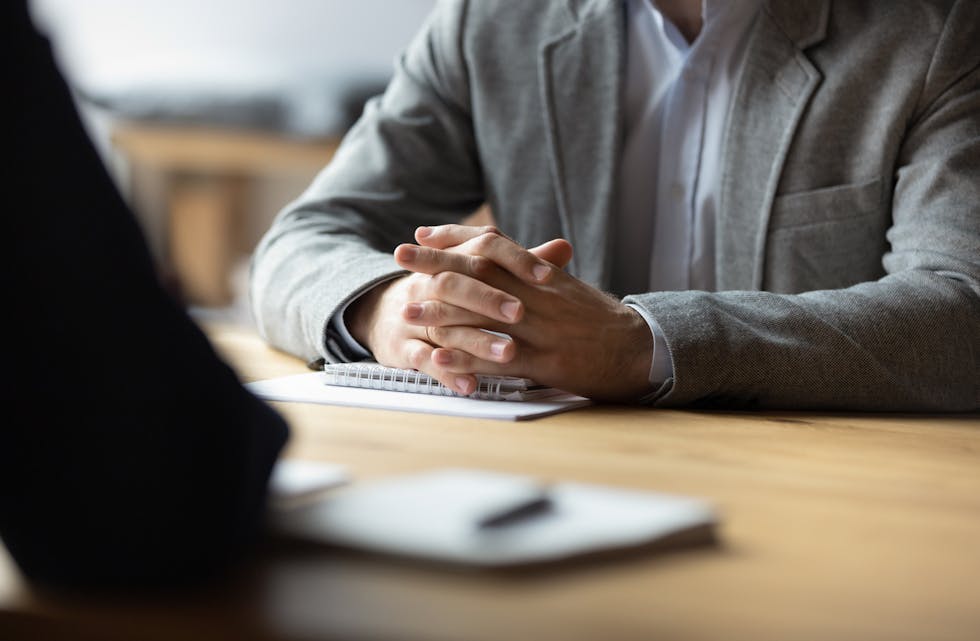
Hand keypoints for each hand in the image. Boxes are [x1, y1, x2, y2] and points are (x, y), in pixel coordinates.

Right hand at [347, 225, 570, 393]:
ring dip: (476, 340)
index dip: (515, 260)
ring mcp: (414, 315)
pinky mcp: (402, 347)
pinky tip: (471, 386)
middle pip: (458, 283)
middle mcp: (430, 282)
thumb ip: (521, 265)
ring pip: (443, 325)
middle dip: (490, 299)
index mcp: (454, 259)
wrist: (390, 314)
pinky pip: (423, 360)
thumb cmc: (449, 294)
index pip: (483, 248)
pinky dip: (447, 373)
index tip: (548, 276)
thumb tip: (564, 247)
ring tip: (508, 354)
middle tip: (521, 313)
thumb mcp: (479, 275)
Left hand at [403, 225, 653, 400]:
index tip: (423, 233)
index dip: (455, 238)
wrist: (638, 348)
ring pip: (483, 314)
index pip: (492, 245)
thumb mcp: (566, 286)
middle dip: (436, 263)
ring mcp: (541, 329)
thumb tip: (503, 253)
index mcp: (541, 274)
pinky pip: (499, 359)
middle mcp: (537, 295)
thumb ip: (534, 269)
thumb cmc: (598, 318)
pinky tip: (438, 356)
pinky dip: (465, 357)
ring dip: (441, 311)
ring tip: (407, 309)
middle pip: (479, 272)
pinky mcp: (546, 362)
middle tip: (400, 256)